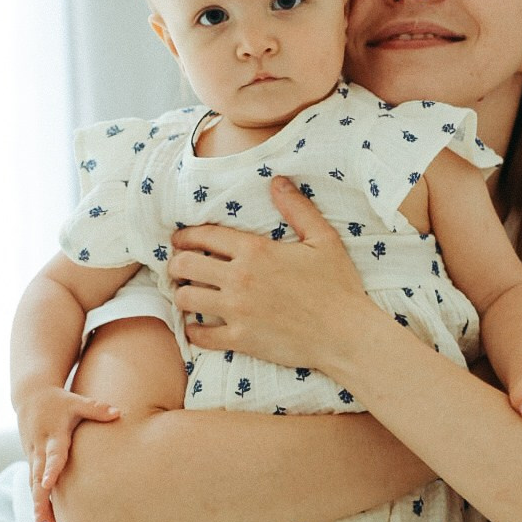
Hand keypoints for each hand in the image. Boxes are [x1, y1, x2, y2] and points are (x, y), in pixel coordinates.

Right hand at [16, 385, 118, 521]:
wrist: (30, 396)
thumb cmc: (58, 400)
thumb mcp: (76, 401)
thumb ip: (96, 408)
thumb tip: (119, 413)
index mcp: (52, 434)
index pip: (52, 454)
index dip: (50, 468)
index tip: (48, 483)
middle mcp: (40, 447)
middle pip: (37, 475)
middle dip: (39, 497)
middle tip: (41, 517)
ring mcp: (33, 455)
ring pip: (33, 483)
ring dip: (38, 503)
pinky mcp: (32, 460)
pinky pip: (33, 482)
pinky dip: (38, 498)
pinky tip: (45, 517)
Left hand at [169, 177, 367, 369]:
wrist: (345, 334)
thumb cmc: (338, 286)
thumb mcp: (323, 239)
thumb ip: (297, 208)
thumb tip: (277, 182)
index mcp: (255, 251)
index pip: (204, 236)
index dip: (185, 236)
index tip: (179, 240)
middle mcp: (239, 278)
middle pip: (185, 266)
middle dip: (176, 264)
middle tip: (179, 267)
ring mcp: (237, 311)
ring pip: (186, 299)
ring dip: (181, 294)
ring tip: (186, 293)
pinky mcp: (240, 339)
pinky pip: (200, 336)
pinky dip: (193, 331)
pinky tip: (197, 326)